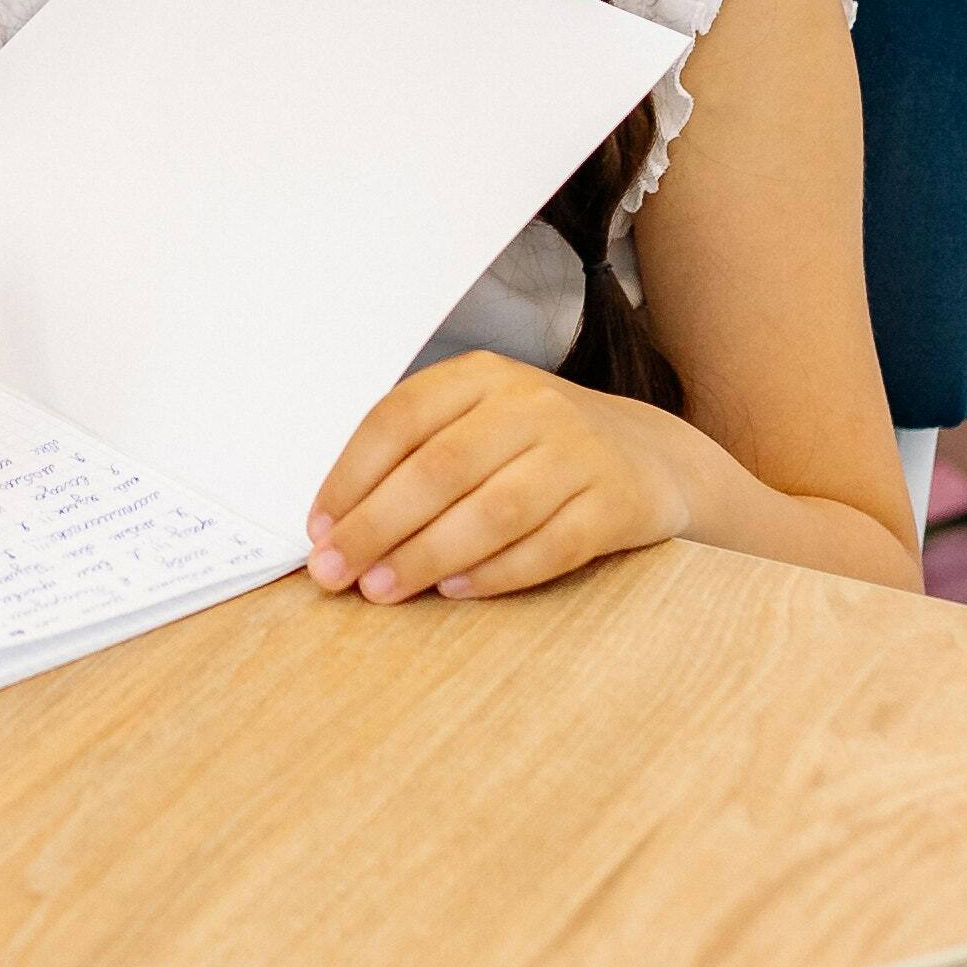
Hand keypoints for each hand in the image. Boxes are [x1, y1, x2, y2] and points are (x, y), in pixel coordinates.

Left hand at [305, 356, 692, 603]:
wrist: (648, 456)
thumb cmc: (536, 447)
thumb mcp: (476, 423)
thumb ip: (413, 458)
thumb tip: (335, 527)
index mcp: (482, 376)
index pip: (400, 419)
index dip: (350, 478)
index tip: (318, 530)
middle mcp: (532, 405)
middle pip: (439, 468)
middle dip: (376, 526)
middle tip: (336, 573)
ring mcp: (578, 452)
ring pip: (492, 510)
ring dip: (427, 556)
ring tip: (382, 590)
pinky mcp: (615, 503)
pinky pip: (549, 546)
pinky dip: (496, 573)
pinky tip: (454, 590)